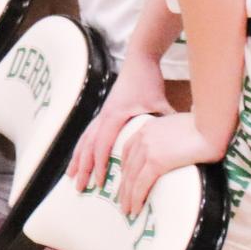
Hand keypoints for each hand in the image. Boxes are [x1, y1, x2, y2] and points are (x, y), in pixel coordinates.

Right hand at [68, 52, 170, 193]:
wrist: (139, 61)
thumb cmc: (148, 81)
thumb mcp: (159, 103)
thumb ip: (164, 123)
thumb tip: (179, 144)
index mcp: (115, 116)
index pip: (103, 145)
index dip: (101, 165)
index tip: (101, 184)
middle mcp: (103, 116)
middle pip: (88, 146)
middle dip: (83, 168)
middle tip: (80, 188)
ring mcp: (102, 114)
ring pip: (84, 140)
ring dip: (77, 159)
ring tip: (71, 176)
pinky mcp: (104, 112)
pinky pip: (88, 133)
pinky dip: (82, 147)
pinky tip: (80, 157)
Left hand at [111, 113, 228, 215]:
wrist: (211, 127)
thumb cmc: (204, 128)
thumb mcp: (179, 127)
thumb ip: (171, 137)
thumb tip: (176, 149)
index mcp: (147, 128)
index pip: (128, 150)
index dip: (125, 168)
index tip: (124, 180)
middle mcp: (142, 137)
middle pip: (127, 166)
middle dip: (123, 186)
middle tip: (122, 201)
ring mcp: (147, 149)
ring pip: (131, 178)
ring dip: (127, 197)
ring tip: (127, 211)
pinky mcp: (156, 162)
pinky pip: (141, 184)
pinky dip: (136, 198)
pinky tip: (136, 209)